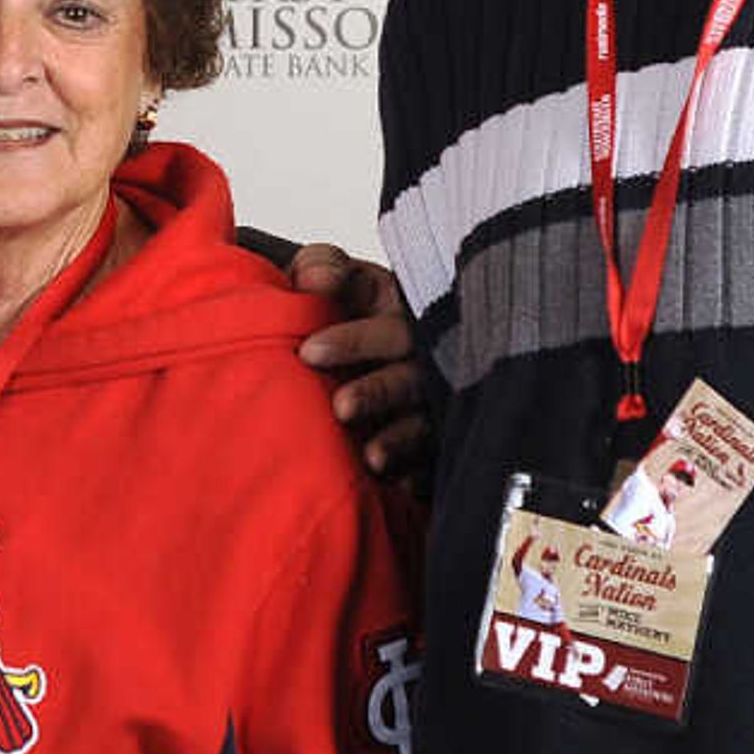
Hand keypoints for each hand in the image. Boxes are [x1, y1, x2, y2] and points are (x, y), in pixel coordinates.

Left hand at [284, 241, 429, 481]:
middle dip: (377, 392)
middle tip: (339, 407)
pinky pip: (438, 463)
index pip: (388, 327)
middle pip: (410, 378)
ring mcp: (439, 403)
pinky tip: (401, 486)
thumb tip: (310, 279)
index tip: (309, 352)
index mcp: (405, 315)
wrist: (390, 352)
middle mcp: (428, 360)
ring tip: (372, 456)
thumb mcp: (346, 280)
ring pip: (427, 424)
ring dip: (401, 440)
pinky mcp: (444, 443)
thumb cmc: (362, 313)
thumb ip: (322, 267)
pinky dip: (421, 475)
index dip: (353, 339)